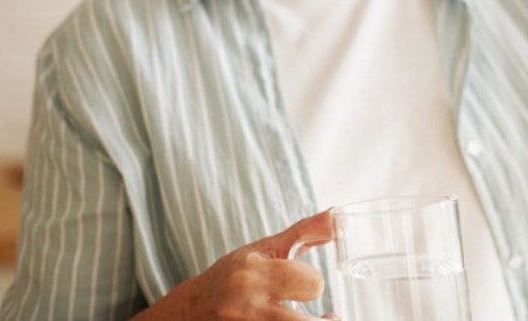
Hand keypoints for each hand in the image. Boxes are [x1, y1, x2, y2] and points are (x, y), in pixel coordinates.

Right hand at [133, 211, 333, 320]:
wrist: (190, 309)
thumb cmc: (233, 275)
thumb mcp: (263, 249)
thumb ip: (303, 233)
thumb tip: (337, 217)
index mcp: (254, 275)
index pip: (310, 283)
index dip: (313, 283)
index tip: (305, 284)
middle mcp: (247, 306)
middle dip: (321, 319)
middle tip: (324, 314)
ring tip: (324, 320)